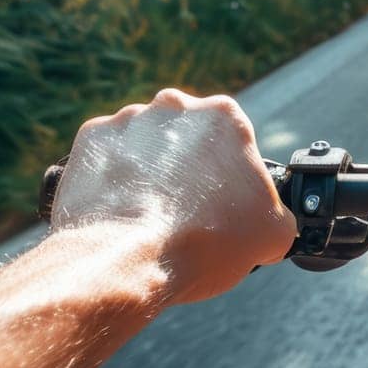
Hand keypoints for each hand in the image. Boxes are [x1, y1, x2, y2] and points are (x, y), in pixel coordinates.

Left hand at [49, 89, 297, 303]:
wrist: (126, 260)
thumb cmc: (204, 242)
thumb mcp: (273, 234)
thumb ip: (279, 217)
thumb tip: (273, 225)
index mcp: (224, 116)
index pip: (236, 141)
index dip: (233, 175)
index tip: (225, 204)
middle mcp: (174, 106)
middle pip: (189, 137)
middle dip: (189, 168)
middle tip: (188, 211)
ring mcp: (127, 120)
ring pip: (146, 145)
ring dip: (149, 171)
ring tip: (149, 216)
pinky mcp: (88, 142)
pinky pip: (106, 158)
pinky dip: (112, 180)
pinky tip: (120, 211)